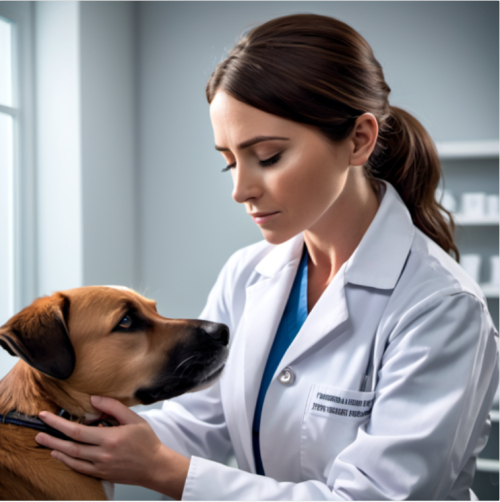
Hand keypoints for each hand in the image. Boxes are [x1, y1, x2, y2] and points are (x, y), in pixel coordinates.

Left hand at [35, 396, 189, 499]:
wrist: (155, 466)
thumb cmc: (147, 441)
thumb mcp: (134, 419)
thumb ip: (113, 407)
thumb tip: (93, 399)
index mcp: (109, 438)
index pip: (77, 430)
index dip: (58, 423)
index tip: (46, 416)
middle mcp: (102, 454)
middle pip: (70, 446)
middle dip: (51, 438)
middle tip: (37, 431)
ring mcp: (100, 466)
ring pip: (72, 459)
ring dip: (55, 450)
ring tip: (44, 442)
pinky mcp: (101, 474)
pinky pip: (79, 468)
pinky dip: (67, 461)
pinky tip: (60, 454)